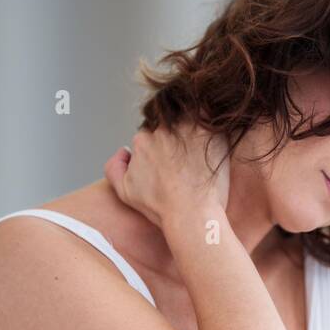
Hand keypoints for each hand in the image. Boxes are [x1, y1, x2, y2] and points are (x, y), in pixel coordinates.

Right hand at [103, 124, 229, 228]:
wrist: (191, 214)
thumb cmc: (161, 209)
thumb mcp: (125, 192)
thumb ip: (114, 168)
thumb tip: (124, 150)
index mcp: (142, 141)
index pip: (153, 136)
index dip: (165, 150)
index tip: (175, 164)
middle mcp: (160, 130)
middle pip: (170, 127)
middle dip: (179, 139)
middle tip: (192, 159)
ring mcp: (184, 128)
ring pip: (189, 119)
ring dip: (195, 131)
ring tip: (204, 152)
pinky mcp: (207, 130)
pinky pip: (209, 115)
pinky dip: (211, 123)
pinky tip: (215, 140)